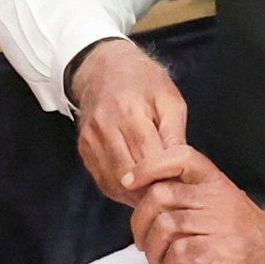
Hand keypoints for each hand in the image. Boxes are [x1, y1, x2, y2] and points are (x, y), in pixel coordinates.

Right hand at [67, 38, 192, 203]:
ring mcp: (90, 139)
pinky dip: (121, 191)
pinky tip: (137, 190)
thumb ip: (175, 133)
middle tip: (170, 195)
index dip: (165, 177)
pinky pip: (102, 180)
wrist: (102, 68)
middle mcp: (105, 127)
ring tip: (155, 194)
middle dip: (151, 188)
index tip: (181, 186)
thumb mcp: (169, 99)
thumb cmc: (143, 82)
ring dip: (136, 194)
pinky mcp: (83, 148)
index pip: (149, 157)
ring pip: (114, 182)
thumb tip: (179, 168)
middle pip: (129, 174)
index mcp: (130, 111)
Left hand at [126, 149, 264, 263]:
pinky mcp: (220, 248)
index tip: (129, 182)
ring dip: (153, 251)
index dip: (149, 165)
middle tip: (141, 242)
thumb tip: (144, 194)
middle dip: (140, 222)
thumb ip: (188, 194)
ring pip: (165, 227)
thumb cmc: (240, 231)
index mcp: (213, 181)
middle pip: (160, 196)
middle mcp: (216, 196)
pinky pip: (180, 252)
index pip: (180, 156)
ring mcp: (219, 222)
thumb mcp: (217, 202)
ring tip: (159, 263)